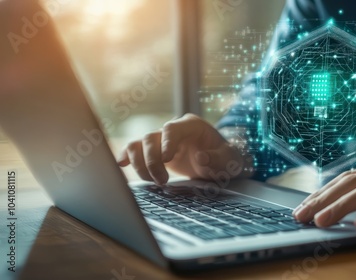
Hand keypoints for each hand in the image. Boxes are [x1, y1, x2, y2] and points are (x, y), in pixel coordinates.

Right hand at [118, 114, 252, 184]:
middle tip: (162, 181)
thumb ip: (218, 159)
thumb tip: (200, 158)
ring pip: (139, 144)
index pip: (172, 129)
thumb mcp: (230, 160)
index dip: (166, 142)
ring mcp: (162, 140)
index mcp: (192, 125)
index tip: (166, 159)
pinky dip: (127, 157)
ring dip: (140, 163)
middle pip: (151, 137)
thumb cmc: (226, 158)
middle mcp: (173, 130)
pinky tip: (122, 165)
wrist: (221, 162)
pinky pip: (135, 150)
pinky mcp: (154, 152)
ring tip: (152, 182)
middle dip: (152, 161)